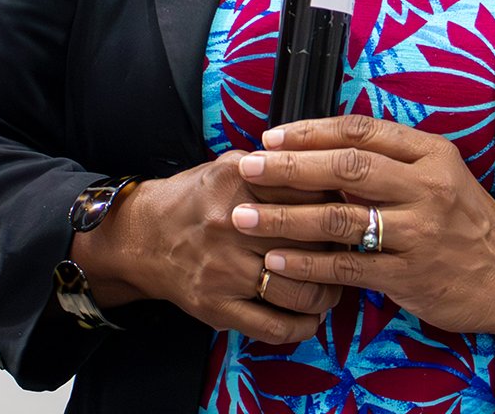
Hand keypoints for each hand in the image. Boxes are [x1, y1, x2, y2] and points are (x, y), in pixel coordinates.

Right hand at [76, 152, 342, 344]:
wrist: (142, 237)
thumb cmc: (196, 200)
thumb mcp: (231, 167)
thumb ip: (277, 167)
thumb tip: (332, 170)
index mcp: (240, 182)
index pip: (311, 192)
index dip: (339, 203)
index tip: (352, 209)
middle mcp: (232, 225)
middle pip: (311, 241)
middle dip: (341, 249)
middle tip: (351, 249)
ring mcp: (225, 270)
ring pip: (300, 290)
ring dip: (328, 293)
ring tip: (333, 285)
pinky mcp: (218, 308)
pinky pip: (275, 326)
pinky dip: (303, 325)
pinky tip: (311, 317)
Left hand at [230, 115, 494, 341]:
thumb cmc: (466, 221)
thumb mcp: (441, 175)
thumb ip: (392, 161)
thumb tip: (325, 150)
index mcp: (430, 154)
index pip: (361, 132)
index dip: (311, 132)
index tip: (272, 136)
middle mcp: (426, 187)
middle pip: (345, 167)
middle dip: (289, 167)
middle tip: (248, 167)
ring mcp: (418, 232)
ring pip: (340, 217)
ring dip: (285, 217)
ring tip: (245, 216)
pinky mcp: (410, 274)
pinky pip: (347, 266)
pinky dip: (307, 264)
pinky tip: (276, 262)